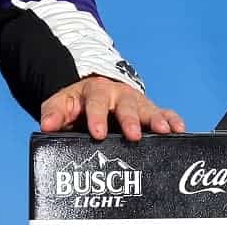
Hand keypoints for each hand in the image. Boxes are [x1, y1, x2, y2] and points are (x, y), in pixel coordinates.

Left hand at [40, 75, 185, 141]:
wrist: (95, 90)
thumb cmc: (79, 103)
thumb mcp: (62, 103)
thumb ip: (54, 113)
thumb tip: (46, 126)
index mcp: (95, 92)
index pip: (95, 102)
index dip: (97, 117)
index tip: (97, 133)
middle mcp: (118, 95)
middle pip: (126, 106)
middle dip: (130, 120)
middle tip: (134, 136)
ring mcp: (135, 102)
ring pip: (147, 109)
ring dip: (156, 120)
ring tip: (164, 131)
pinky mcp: (149, 109)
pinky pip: (164, 112)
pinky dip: (172, 119)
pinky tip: (180, 129)